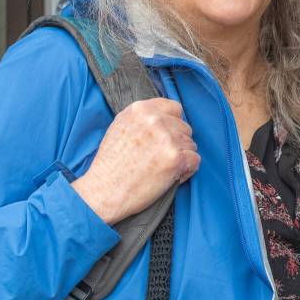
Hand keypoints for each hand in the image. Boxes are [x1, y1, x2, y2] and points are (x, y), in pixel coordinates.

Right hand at [72, 98, 200, 223]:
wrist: (103, 192)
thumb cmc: (110, 164)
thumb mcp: (121, 127)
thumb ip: (144, 118)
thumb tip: (166, 117)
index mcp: (141, 109)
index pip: (175, 108)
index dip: (173, 124)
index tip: (166, 137)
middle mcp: (155, 120)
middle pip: (185, 127)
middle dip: (177, 143)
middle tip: (160, 158)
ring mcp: (166, 138)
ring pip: (191, 144)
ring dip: (181, 157)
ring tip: (161, 169)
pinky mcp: (175, 158)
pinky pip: (195, 160)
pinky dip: (187, 171)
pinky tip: (171, 177)